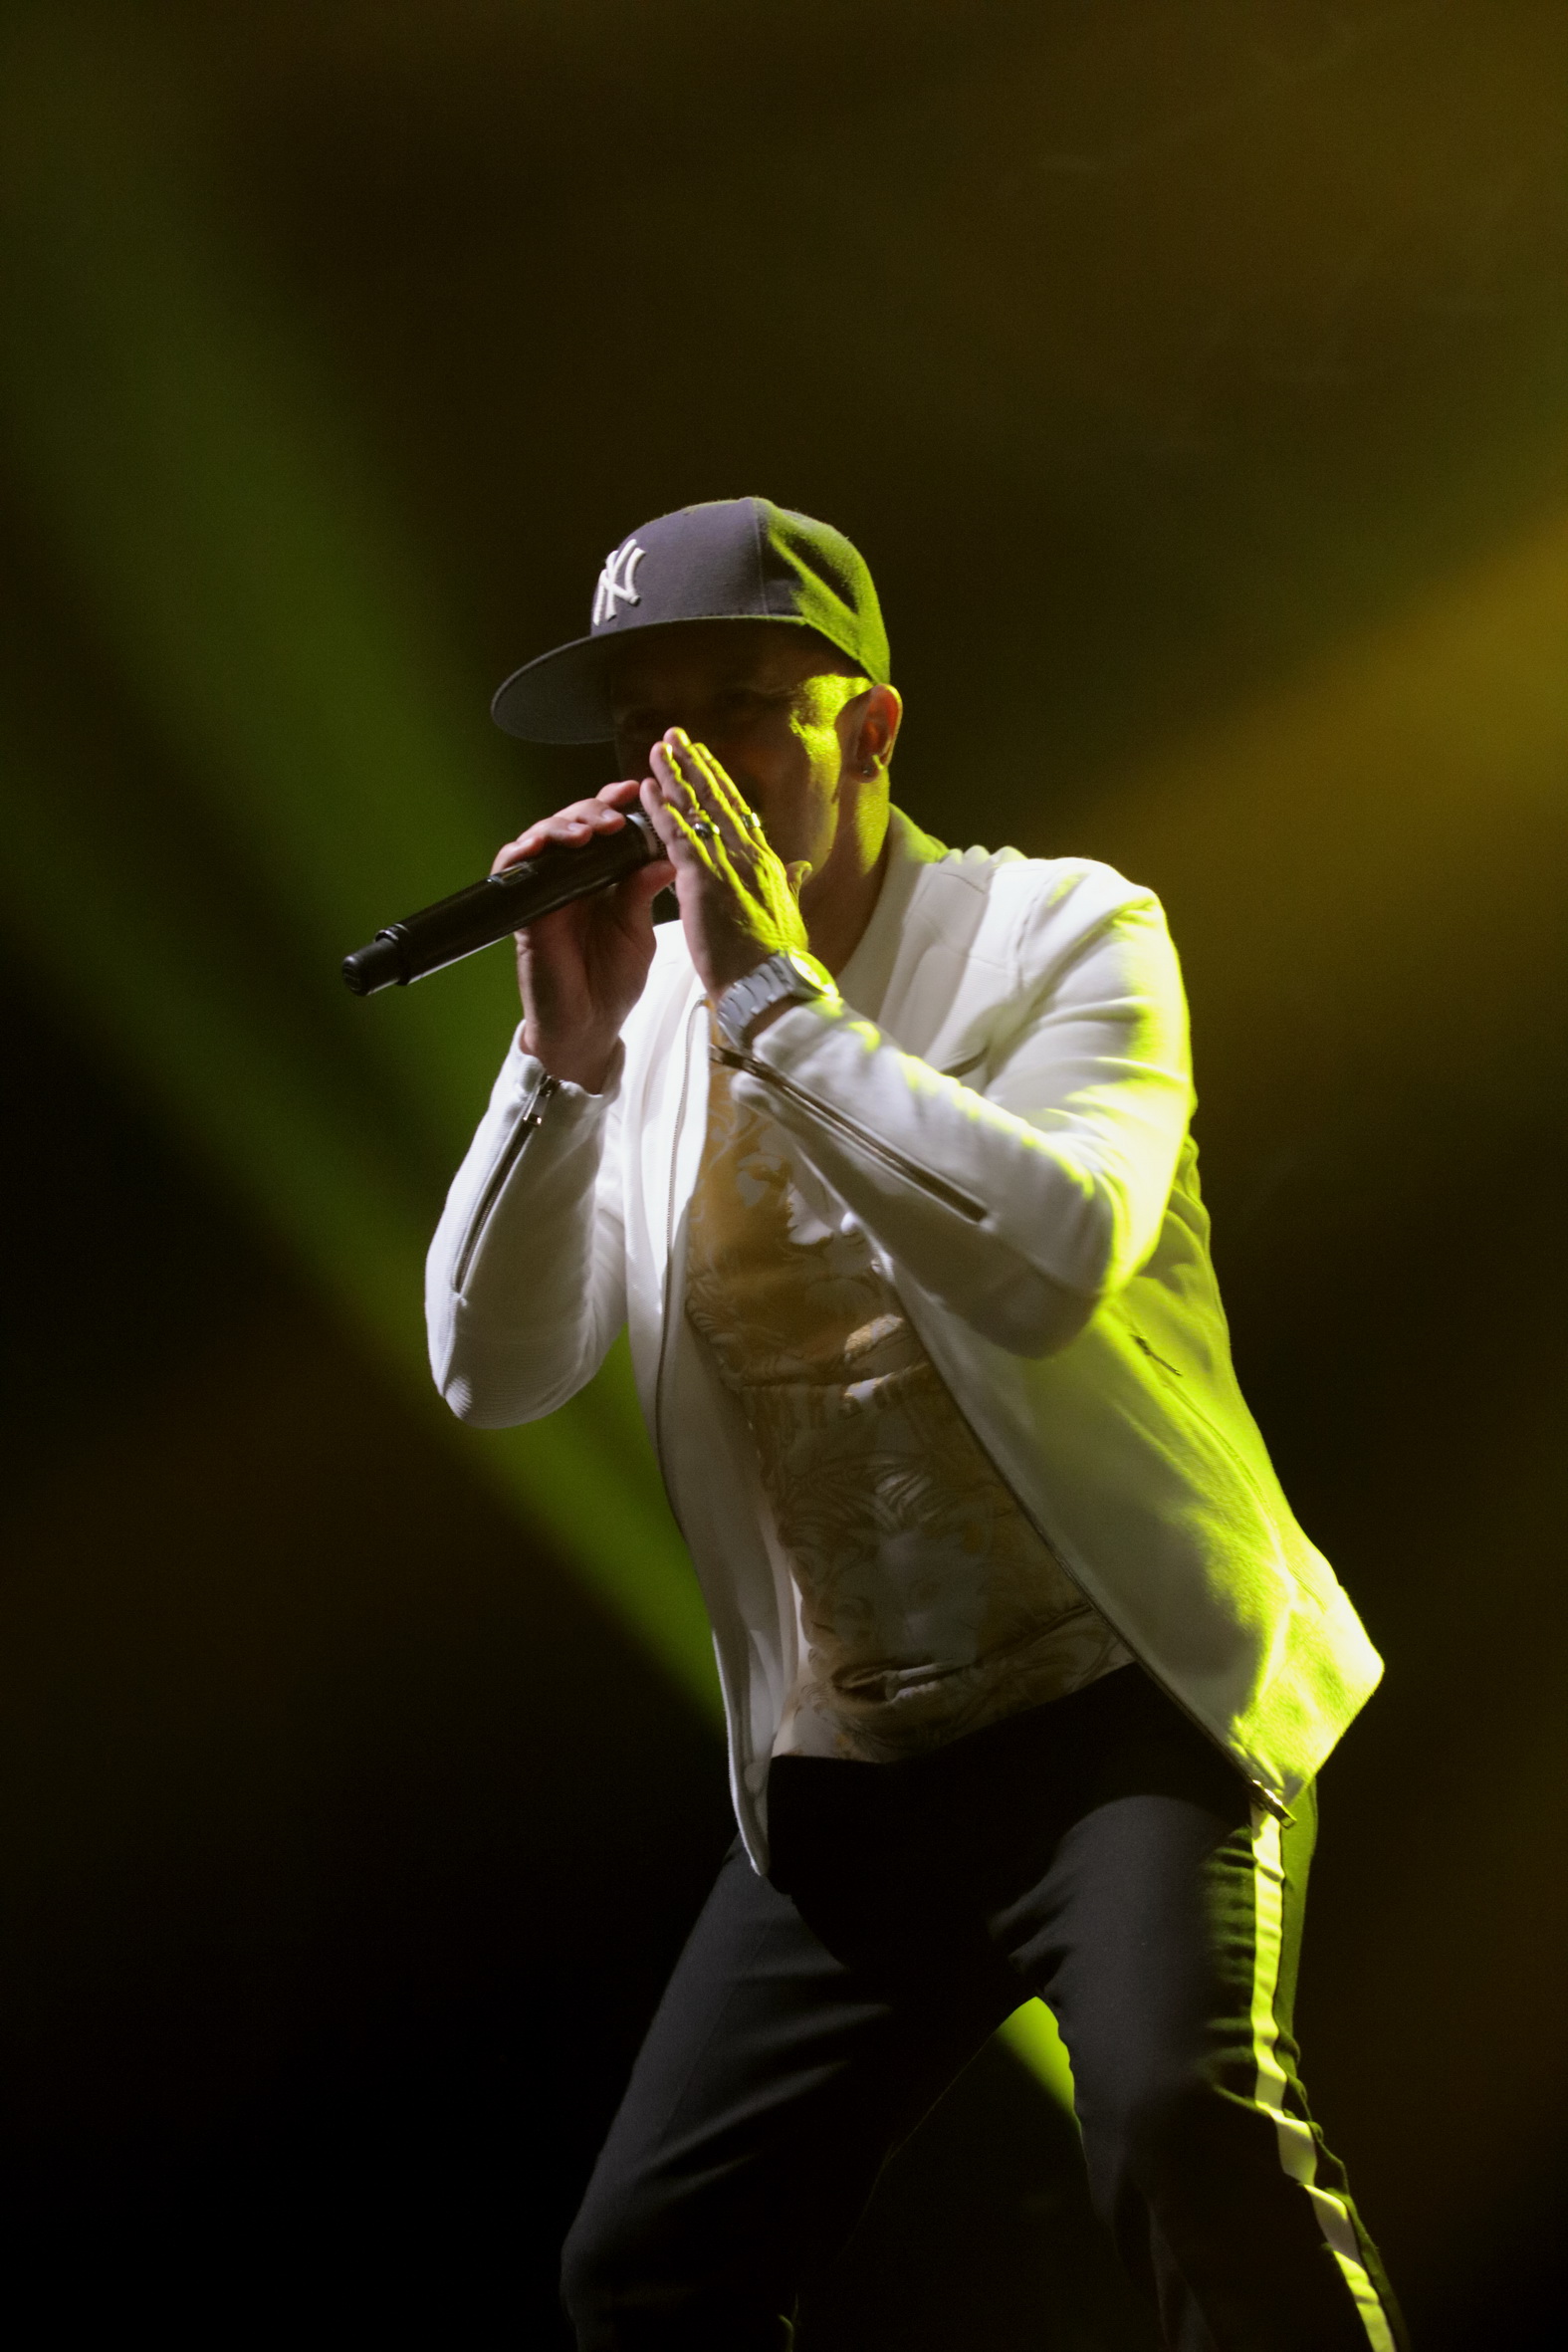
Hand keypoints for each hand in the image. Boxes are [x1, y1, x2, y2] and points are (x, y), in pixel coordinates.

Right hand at [492, 778, 673, 1090]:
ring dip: (562, 826)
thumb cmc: (614, 982)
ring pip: (542, 837)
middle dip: (592, 809)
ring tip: (588, 832)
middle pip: (573, 823)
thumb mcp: (638, 932)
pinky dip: (521, 851)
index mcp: (604, 878)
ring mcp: (545, 892)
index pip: (605, 828)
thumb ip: (643, 893)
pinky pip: (512, 868)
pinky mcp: (523, 909)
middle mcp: (573, 878)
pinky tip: (539, 845)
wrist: (589, 1027)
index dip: (614, 803)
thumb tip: (667, 856)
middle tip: (613, 816)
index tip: (633, 789)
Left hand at [641, 730, 810, 1000]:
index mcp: (768, 864)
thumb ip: (791, 886)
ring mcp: (727, 865)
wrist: (772, 988)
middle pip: (717, 799)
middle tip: (676, 736)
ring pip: (695, 810)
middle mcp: (749, 855)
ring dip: (673, 776)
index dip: (720, 784)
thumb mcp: (790, 916)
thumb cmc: (778, 963)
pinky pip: (676, 836)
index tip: (705, 760)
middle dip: (695, 765)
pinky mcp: (703, 881)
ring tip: (656, 750)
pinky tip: (645, 790)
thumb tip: (800, 868)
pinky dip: (660, 810)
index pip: (740, 813)